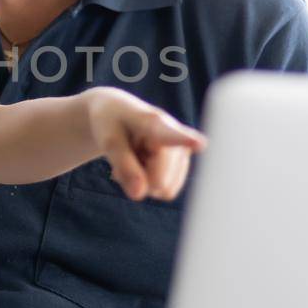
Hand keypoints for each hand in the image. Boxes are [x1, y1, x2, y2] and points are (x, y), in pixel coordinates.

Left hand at [84, 88, 206, 200]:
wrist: (118, 112)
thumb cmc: (112, 122)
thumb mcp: (108, 140)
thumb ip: (123, 165)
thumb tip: (139, 195)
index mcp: (154, 123)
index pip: (170, 134)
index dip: (186, 140)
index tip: (199, 143)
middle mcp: (177, 137)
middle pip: (159, 182)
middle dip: (139, 178)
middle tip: (127, 155)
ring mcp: (183, 153)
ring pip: (163, 189)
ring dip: (143, 180)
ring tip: (136, 155)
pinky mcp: (182, 165)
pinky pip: (165, 191)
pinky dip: (148, 183)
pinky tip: (144, 162)